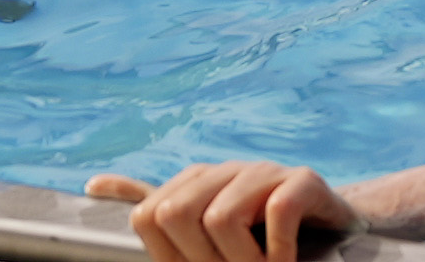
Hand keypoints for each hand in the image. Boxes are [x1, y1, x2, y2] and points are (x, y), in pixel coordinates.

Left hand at [87, 163, 366, 261]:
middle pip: (176, 214)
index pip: (148, 217)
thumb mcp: (200, 222)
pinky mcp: (302, 180)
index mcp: (192, 182)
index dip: (170, 257)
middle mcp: (223, 171)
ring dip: (244, 261)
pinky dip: (279, 251)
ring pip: (221, 218)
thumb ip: (152, 203)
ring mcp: (263, 171)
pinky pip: (277, 213)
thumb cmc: (261, 234)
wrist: (331, 226)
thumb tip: (93, 185)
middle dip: (202, 260)